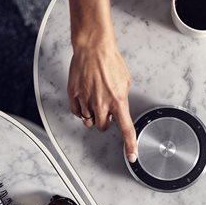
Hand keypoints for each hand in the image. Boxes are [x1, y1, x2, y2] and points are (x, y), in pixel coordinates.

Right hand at [67, 37, 137, 162]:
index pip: (126, 130)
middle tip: (106, 106)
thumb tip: (119, 107)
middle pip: (103, 127)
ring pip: (89, 121)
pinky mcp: (74, 96)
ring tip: (95, 97)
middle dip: (105, 120)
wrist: (93, 48)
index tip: (132, 156)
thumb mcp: (126, 81)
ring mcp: (86, 101)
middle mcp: (101, 105)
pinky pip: (77, 113)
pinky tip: (85, 97)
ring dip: (93, 114)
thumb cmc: (110, 61)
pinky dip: (81, 109)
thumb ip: (122, 98)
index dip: (130, 146)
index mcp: (118, 101)